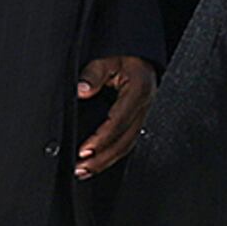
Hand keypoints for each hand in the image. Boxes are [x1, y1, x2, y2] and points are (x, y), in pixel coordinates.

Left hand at [74, 55, 155, 176]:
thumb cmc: (125, 56)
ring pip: (128, 145)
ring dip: (106, 160)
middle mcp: (145, 107)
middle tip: (81, 168)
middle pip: (125, 140)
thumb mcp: (107, 59)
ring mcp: (145, 115)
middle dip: (102, 158)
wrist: (142, 55)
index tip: (84, 150)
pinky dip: (113, 153)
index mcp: (138, 92)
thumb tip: (81, 90)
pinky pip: (129, 141)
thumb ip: (93, 74)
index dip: (101, 138)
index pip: (119, 121)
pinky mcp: (141, 119)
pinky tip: (100, 161)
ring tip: (86, 170)